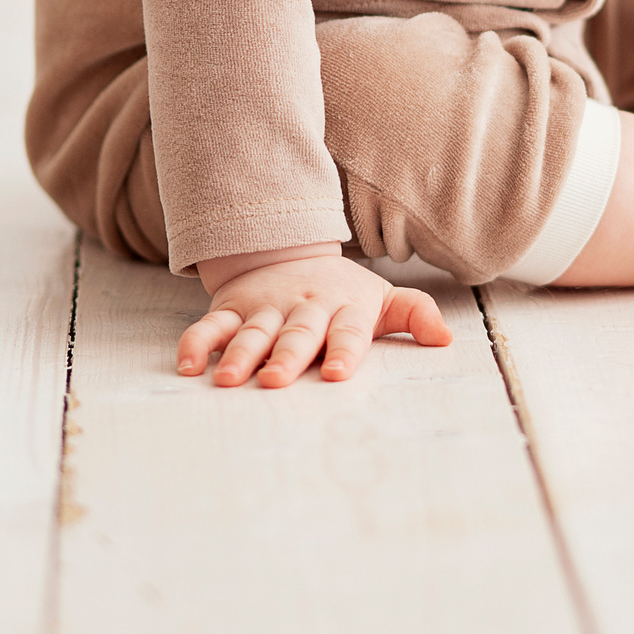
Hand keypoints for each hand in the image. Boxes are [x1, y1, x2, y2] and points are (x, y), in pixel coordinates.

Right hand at [177, 249, 451, 387]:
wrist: (288, 252)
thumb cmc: (342, 293)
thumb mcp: (380, 299)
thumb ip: (413, 315)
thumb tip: (446, 339)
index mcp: (344, 307)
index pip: (347, 331)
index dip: (344, 351)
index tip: (337, 375)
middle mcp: (303, 307)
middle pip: (296, 334)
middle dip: (287, 357)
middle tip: (277, 381)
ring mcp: (265, 307)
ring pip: (252, 332)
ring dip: (239, 354)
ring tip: (228, 379)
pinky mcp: (232, 308)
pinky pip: (212, 325)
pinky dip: (197, 342)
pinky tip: (187, 366)